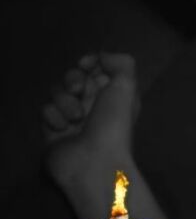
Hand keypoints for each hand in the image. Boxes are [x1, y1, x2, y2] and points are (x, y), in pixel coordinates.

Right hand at [42, 53, 140, 216]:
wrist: (93, 162)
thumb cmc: (113, 123)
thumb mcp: (127, 86)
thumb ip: (120, 62)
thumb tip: (101, 57)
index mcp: (115, 93)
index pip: (97, 67)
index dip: (90, 62)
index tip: (87, 65)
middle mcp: (94, 103)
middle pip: (73, 76)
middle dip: (74, 79)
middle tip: (79, 90)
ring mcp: (71, 116)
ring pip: (57, 91)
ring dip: (65, 101)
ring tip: (76, 118)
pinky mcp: (52, 129)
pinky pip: (45, 110)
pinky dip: (53, 117)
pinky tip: (62, 129)